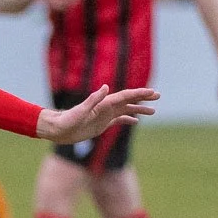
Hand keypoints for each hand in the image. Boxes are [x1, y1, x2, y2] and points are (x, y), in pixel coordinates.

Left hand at [36, 84, 158, 143]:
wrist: (59, 130)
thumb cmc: (68, 120)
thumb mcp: (81, 110)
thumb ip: (93, 99)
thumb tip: (106, 87)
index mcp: (104, 103)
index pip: (126, 96)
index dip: (140, 94)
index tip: (152, 93)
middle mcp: (106, 107)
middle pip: (129, 101)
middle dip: (143, 98)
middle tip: (158, 96)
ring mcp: (104, 115)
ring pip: (126, 110)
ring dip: (139, 109)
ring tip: (153, 111)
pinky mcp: (101, 124)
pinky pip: (118, 120)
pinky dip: (127, 119)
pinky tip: (136, 122)